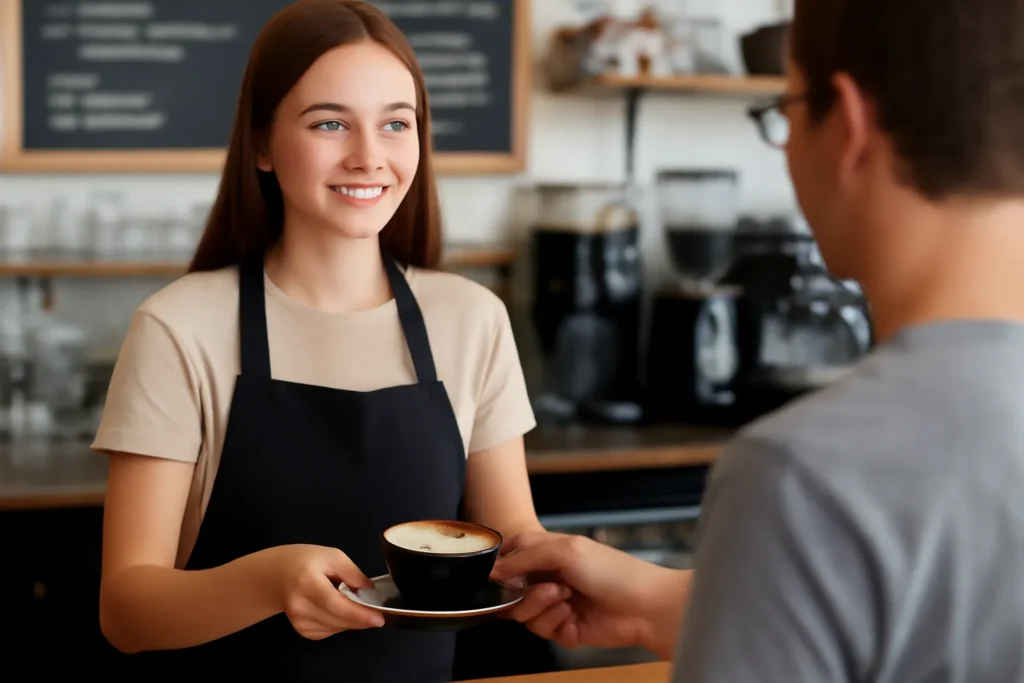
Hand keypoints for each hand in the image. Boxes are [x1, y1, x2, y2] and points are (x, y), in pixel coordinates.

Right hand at [268, 544, 384, 639]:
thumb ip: (352, 572)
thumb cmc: (304, 561)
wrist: (274, 576)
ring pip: (337, 628)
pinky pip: (330, 631)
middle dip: (361, 618)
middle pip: (338, 620)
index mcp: (308, 583)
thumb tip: (369, 590)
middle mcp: (301, 606)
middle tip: (375, 611)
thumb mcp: (331, 556)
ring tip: (350, 602)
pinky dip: (340, 623)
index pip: (337, 605)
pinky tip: (337, 609)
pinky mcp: (302, 630)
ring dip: (350, 619)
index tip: (378, 618)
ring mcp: (299, 622)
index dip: (359, 614)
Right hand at [490, 531, 688, 656]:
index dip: (502, 566)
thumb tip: (493, 568)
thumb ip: (525, 557)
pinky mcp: (563, 628)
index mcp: (550, 552)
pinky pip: (542, 629)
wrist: (644, 606)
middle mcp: (549, 577)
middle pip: (511, 589)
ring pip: (523, 612)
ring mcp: (556, 603)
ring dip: (542, 606)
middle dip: (525, 591)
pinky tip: (573, 616)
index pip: (512, 554)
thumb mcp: (565, 551)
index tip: (500, 575)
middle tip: (550, 588)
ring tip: (566, 599)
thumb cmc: (612, 571)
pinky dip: (555, 622)